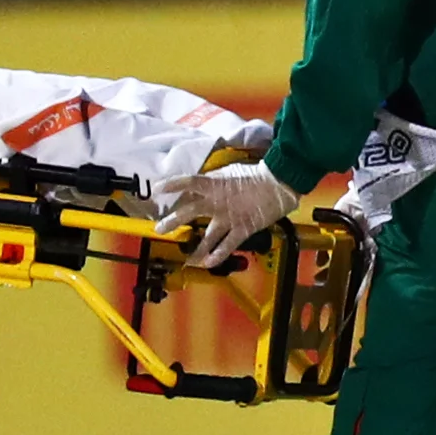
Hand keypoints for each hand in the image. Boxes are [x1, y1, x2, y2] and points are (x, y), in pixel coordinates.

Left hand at [152, 160, 301, 266]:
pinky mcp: (242, 229)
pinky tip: (208, 263)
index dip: (172, 185)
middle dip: (172, 221)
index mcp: (213, 184)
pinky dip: (217, 255)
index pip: (188, 182)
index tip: (157, 189)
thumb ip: (215, 180)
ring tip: (186, 260)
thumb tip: (201, 185)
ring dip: (196, 248)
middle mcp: (216, 203)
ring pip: (207, 236)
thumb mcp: (230, 171)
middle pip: (189, 212)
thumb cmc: (256, 174)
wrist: (279, 183)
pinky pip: (227, 245)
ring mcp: (228, 218)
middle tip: (159, 229)